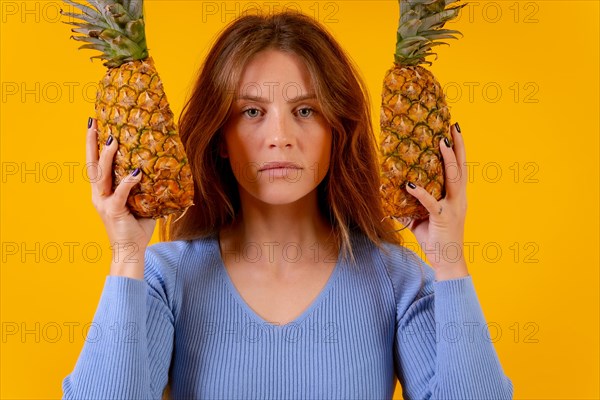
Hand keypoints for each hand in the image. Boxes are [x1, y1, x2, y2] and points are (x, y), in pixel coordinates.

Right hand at [86, 117, 155, 278]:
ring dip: (107, 156)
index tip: (94, 124)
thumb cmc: (136, 228)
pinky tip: (137, 171)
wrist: (130, 252)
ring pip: (102, 175)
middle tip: (93, 122)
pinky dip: (128, 181)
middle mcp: (99, 195)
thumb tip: (162, 170)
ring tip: (112, 139)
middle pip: (92, 164)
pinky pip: (120, 193)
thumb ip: (145, 188)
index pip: (95, 164)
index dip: (93, 145)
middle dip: (91, 142)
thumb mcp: (141, 203)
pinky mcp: (113, 211)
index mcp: (102, 192)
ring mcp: (104, 203)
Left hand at [403, 123, 468, 280]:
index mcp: (457, 197)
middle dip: (458, 146)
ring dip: (448, 160)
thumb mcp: (420, 219)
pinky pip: (432, 203)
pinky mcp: (443, 219)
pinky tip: (411, 185)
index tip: (454, 130)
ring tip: (441, 142)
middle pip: (461, 167)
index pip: (460, 168)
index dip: (458, 149)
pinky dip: (421, 193)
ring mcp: (453, 208)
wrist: (448, 263)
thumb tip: (391, 198)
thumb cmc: (436, 240)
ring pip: (453, 179)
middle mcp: (459, 199)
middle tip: (453, 126)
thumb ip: (410, 207)